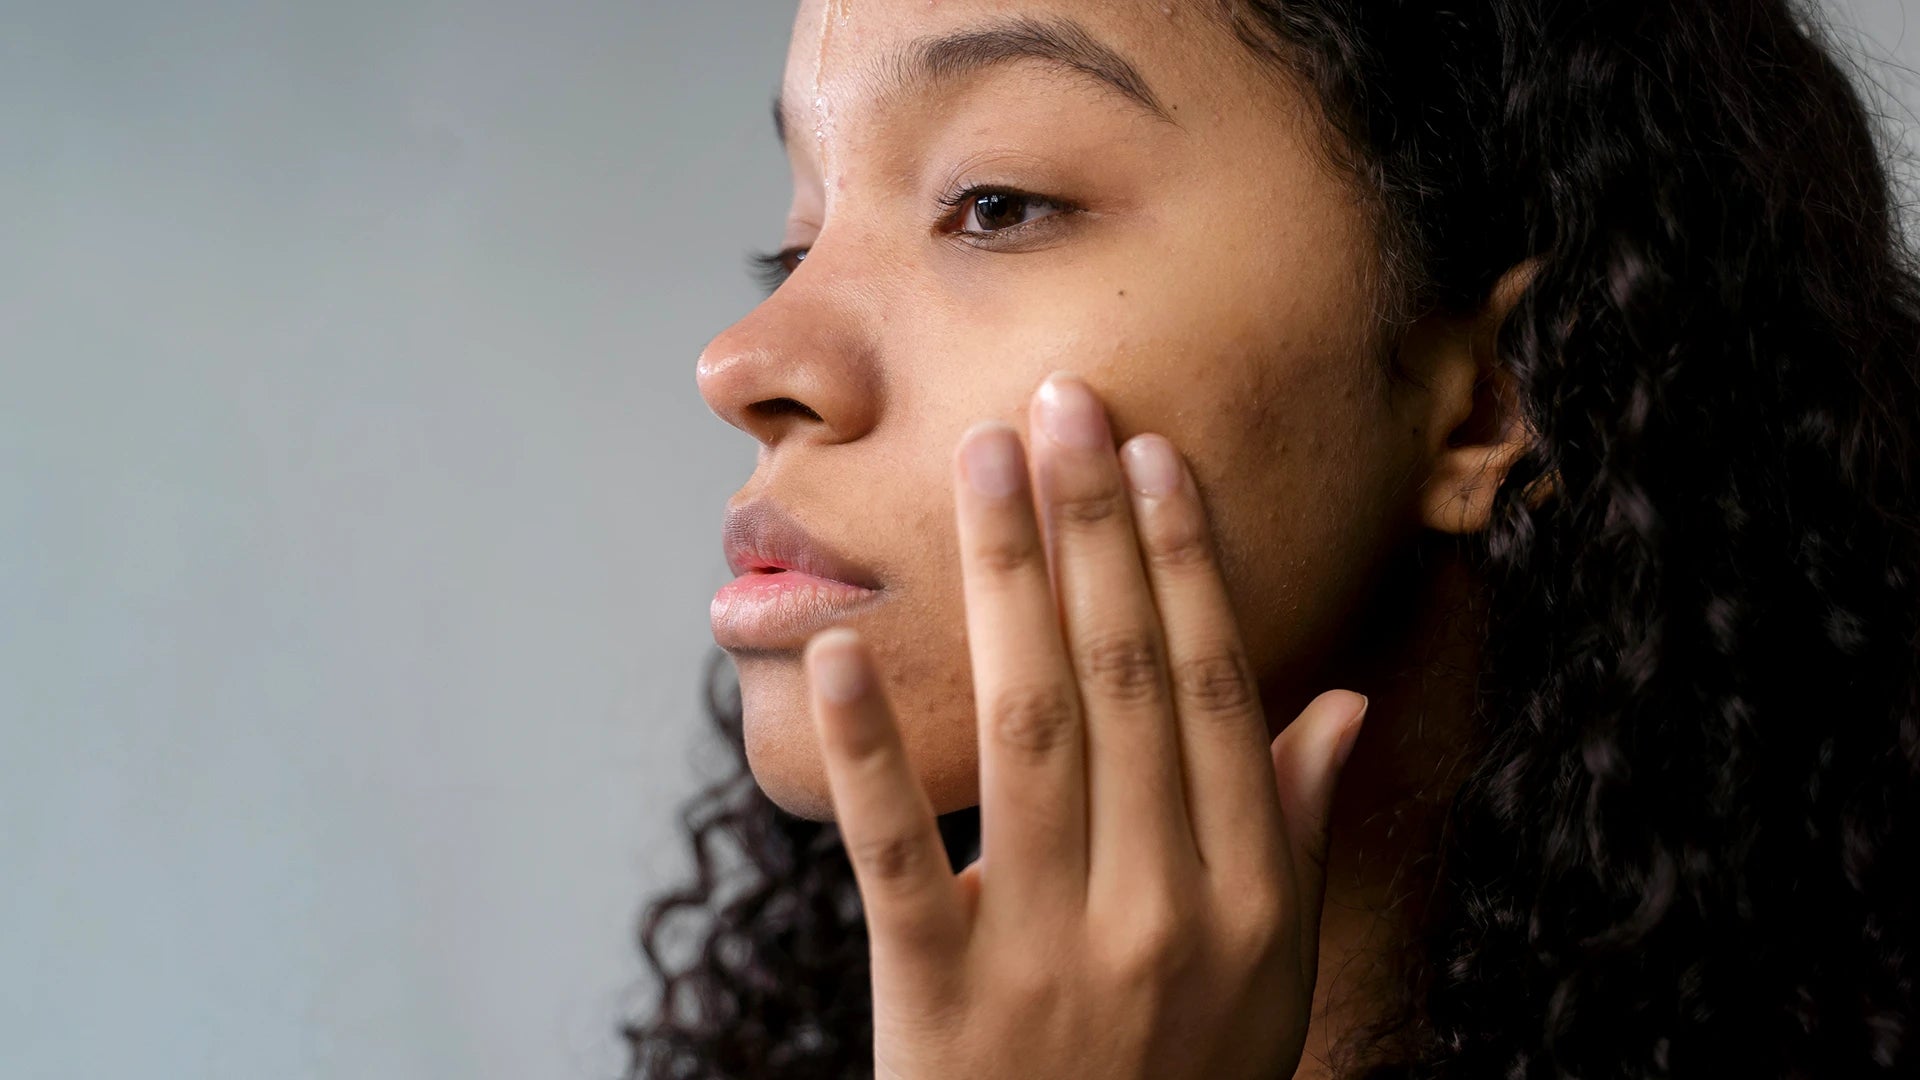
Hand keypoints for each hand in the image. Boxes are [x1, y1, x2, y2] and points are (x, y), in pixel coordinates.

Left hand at [802, 370, 1369, 1079]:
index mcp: (1249, 895)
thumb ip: (1296, 830)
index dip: (1182, 562)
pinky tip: (842, 647)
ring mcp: (1049, 954)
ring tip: (982, 462)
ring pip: (1028, 731)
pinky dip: (869, 751)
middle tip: (1061, 403)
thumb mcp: (1273, 973)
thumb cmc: (1181, 1077)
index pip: (1212, 689)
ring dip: (1004, 582)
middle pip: (1123, 680)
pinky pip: (900, 857)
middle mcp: (1162, 911)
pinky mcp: (939, 999)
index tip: (1150, 454)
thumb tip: (1345, 698)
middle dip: (1092, 529)